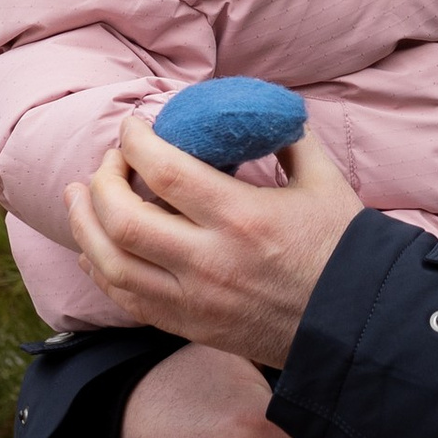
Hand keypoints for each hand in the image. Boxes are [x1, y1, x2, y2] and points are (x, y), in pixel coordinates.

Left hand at [68, 119, 361, 368]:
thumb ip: (288, 138)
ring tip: (79, 197)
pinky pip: (126, 299)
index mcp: (243, 218)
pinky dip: (100, 269)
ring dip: (84, 225)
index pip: (164, 172)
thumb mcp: (324, 182)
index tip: (132, 125)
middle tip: (109, 162)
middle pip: (122, 220)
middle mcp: (210, 262)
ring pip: (111, 264)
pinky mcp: (190, 327)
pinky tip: (94, 247)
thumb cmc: (344, 251)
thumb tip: (261, 110)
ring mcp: (195, 301)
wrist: (358, 327)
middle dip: (101, 182)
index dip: (135, 142)